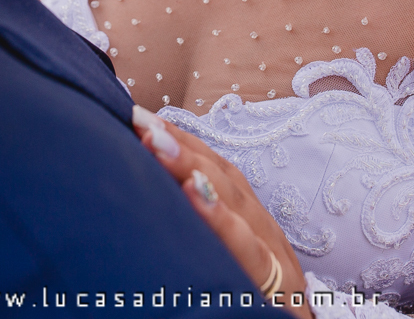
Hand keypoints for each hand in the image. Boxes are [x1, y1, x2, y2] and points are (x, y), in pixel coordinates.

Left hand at [134, 106, 311, 318]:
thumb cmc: (250, 296)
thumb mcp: (224, 255)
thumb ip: (196, 224)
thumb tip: (149, 191)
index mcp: (249, 220)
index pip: (215, 169)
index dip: (181, 141)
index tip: (139, 117)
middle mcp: (263, 229)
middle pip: (222, 177)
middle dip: (180, 145)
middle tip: (140, 121)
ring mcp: (273, 257)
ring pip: (234, 202)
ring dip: (192, 167)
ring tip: (156, 143)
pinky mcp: (274, 288)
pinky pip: (248, 252)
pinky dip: (222, 221)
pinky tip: (196, 196)